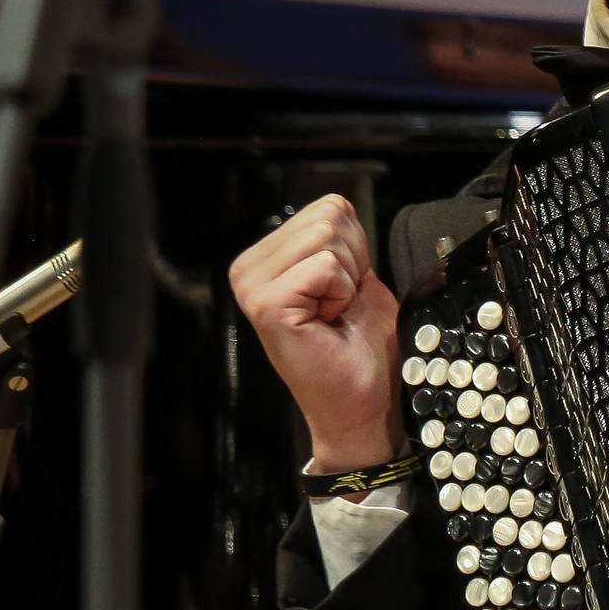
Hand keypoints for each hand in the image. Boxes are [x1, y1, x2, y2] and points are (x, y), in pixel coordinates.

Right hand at [228, 195, 400, 472]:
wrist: (360, 402)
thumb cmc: (358, 345)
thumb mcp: (354, 278)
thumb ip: (343, 241)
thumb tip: (339, 207)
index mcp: (265, 258)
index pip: (330, 207)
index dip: (355, 247)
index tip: (344, 290)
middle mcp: (248, 268)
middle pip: (329, 216)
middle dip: (353, 258)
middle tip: (340, 304)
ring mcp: (252, 287)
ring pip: (328, 236)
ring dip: (348, 276)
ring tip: (333, 312)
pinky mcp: (266, 305)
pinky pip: (325, 266)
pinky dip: (343, 293)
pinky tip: (328, 321)